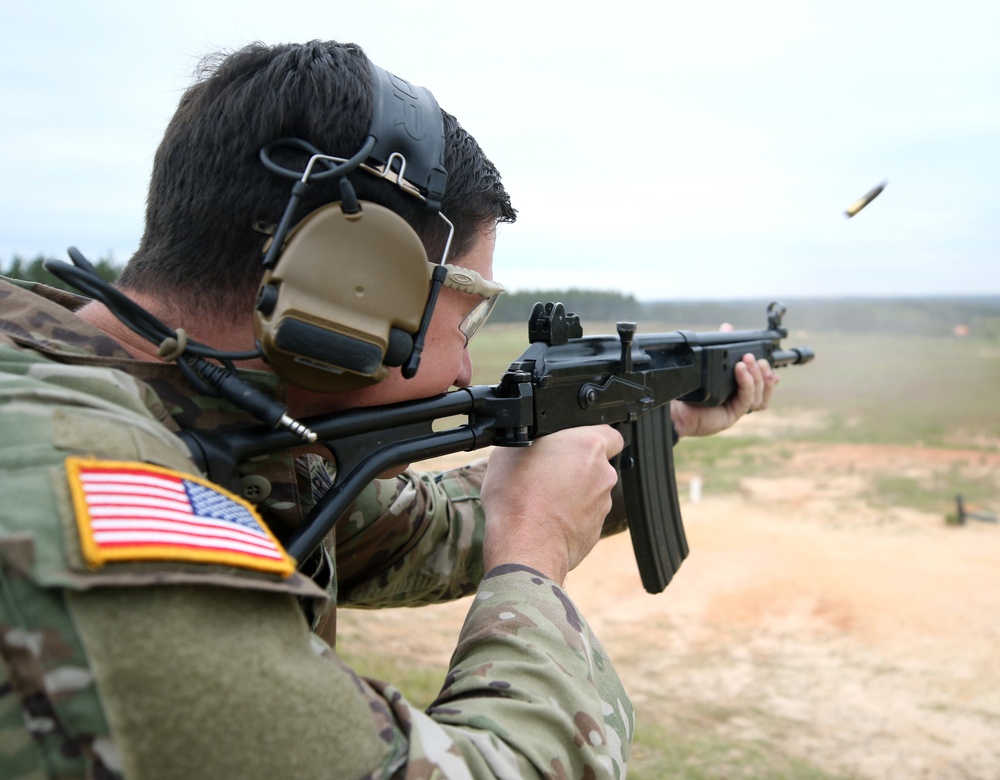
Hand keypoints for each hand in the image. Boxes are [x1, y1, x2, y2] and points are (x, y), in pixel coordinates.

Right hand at [480, 425, 623, 584]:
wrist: (523, 544)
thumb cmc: (516, 496)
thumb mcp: (509, 450)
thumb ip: (535, 440)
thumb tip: (537, 443)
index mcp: (588, 446)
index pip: (609, 434)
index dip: (589, 438)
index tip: (571, 445)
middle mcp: (603, 474)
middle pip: (597, 465)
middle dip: (577, 467)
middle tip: (548, 473)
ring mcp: (602, 505)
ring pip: (590, 492)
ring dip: (573, 493)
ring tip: (542, 499)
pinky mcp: (595, 531)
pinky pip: (584, 517)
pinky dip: (570, 517)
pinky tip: (546, 519)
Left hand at [670, 353, 778, 438]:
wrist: (675, 407)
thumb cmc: (688, 387)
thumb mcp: (708, 363)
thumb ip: (721, 346)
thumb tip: (728, 326)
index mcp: (737, 388)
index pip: (761, 382)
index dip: (768, 373)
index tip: (767, 359)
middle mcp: (739, 399)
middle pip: (763, 388)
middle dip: (762, 370)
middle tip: (752, 357)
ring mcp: (738, 407)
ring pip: (759, 395)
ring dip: (757, 376)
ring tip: (747, 361)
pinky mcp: (734, 413)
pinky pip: (746, 398)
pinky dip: (747, 382)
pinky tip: (740, 370)